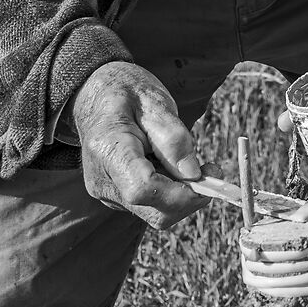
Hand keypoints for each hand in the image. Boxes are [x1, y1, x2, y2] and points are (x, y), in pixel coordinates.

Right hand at [73, 60, 206, 228]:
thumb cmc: (127, 93)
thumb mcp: (155, 102)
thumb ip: (173, 138)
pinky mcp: (116, 197)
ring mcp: (107, 192)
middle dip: (189, 197)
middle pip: (153, 212)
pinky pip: (151, 206)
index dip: (182, 192)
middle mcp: (102, 178)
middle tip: (211, 168)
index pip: (144, 189)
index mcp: (108, 148)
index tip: (208, 173)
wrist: (96, 97)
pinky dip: (171, 192)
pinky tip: (170, 166)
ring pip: (156, 213)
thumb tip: (194, 175)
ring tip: (186, 160)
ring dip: (182, 194)